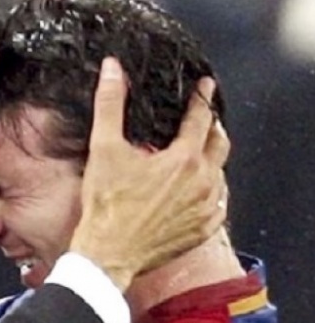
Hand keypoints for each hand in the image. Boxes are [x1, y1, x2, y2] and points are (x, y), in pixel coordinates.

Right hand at [69, 57, 229, 290]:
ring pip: (219, 173)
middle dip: (212, 126)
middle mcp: (204, 183)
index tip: (203, 87)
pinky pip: (217, 203)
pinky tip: (193, 188)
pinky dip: (209, 190)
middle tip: (203, 117)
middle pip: (219, 143)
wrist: (108, 253)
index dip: (202, 98)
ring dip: (210, 159)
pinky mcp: (203, 230)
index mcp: (184, 159)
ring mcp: (207, 209)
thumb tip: (113, 69)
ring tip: (194, 153)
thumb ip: (111, 104)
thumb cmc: (106, 205)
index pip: (202, 118)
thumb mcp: (104, 148)